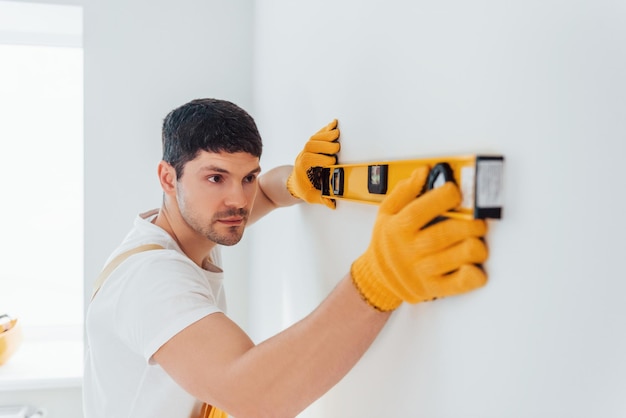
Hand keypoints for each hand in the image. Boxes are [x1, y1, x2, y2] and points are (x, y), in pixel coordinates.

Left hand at [287, 119, 339, 208]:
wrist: (294, 182)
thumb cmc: (303, 188)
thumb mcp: (311, 196)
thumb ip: (321, 199)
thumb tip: (331, 203)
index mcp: (302, 168)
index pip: (309, 160)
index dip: (321, 159)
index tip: (332, 162)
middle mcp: (303, 156)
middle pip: (311, 146)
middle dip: (324, 145)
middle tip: (336, 147)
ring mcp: (307, 150)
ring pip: (314, 139)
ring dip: (326, 135)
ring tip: (337, 133)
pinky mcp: (312, 146)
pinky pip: (317, 135)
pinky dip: (326, 129)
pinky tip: (334, 125)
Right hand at [351, 166, 488, 310]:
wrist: (378, 277)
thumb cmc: (388, 242)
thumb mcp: (386, 212)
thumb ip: (404, 191)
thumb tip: (423, 172)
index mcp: (398, 228)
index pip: (421, 210)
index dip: (444, 197)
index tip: (455, 191)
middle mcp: (410, 250)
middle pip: (447, 233)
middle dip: (470, 223)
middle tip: (476, 220)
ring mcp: (423, 271)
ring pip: (460, 256)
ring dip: (476, 245)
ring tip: (475, 239)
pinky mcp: (434, 287)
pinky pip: (460, 283)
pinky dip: (474, 275)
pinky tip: (473, 264)